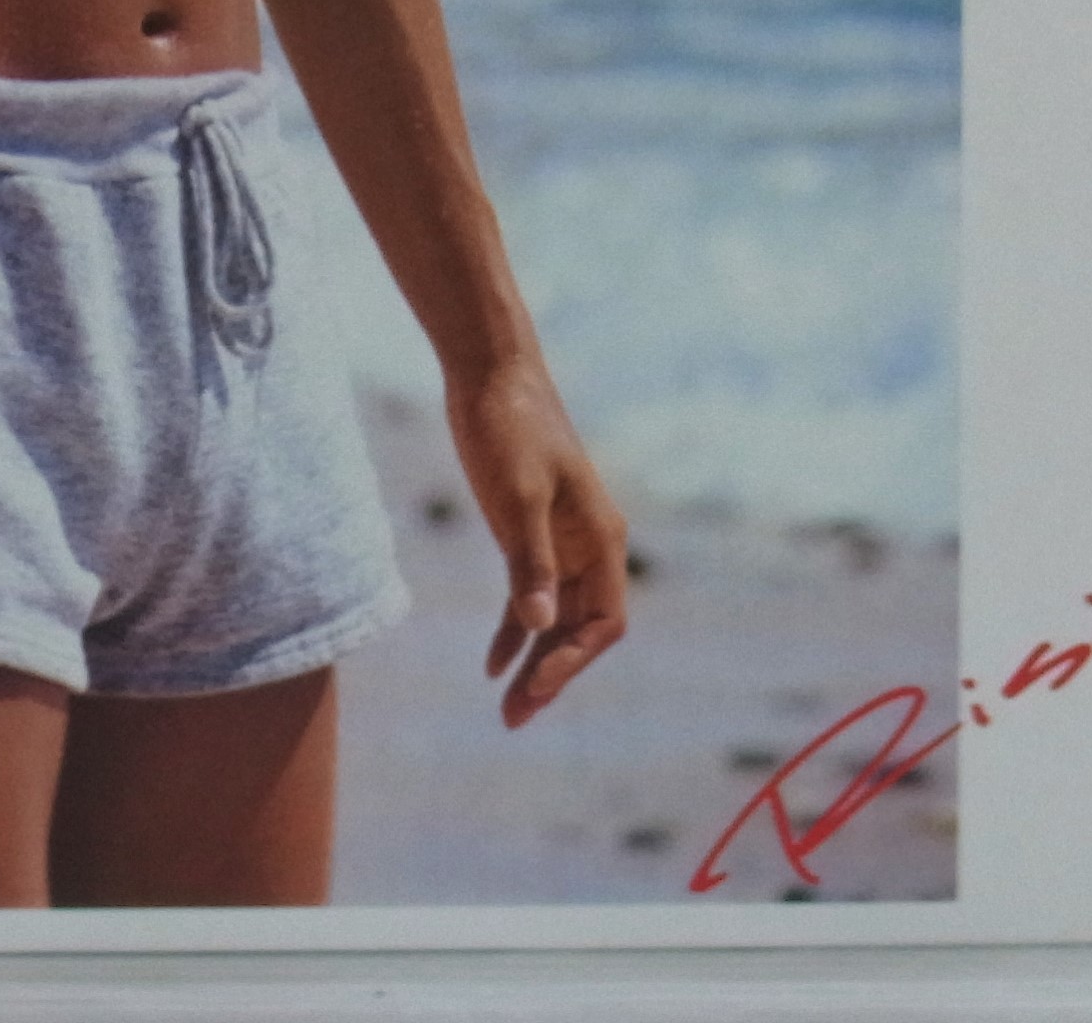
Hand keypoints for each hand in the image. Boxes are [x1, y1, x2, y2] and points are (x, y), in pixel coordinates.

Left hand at [445, 355, 628, 727]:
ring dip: (533, 662)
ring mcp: (560, 542)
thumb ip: (528, 559)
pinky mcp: (529, 533)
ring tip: (506, 710)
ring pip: (554, 619)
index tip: (534, 685)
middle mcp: (589, 547)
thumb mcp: (517, 494)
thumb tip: (538, 626)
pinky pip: (529, 595)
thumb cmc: (509, 426)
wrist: (488, 373)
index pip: (603, 622)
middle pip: (580, 630)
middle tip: (514, 720)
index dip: (573, 660)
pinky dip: (515, 629)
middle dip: (551, 676)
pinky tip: (492, 663)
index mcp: (602, 538)